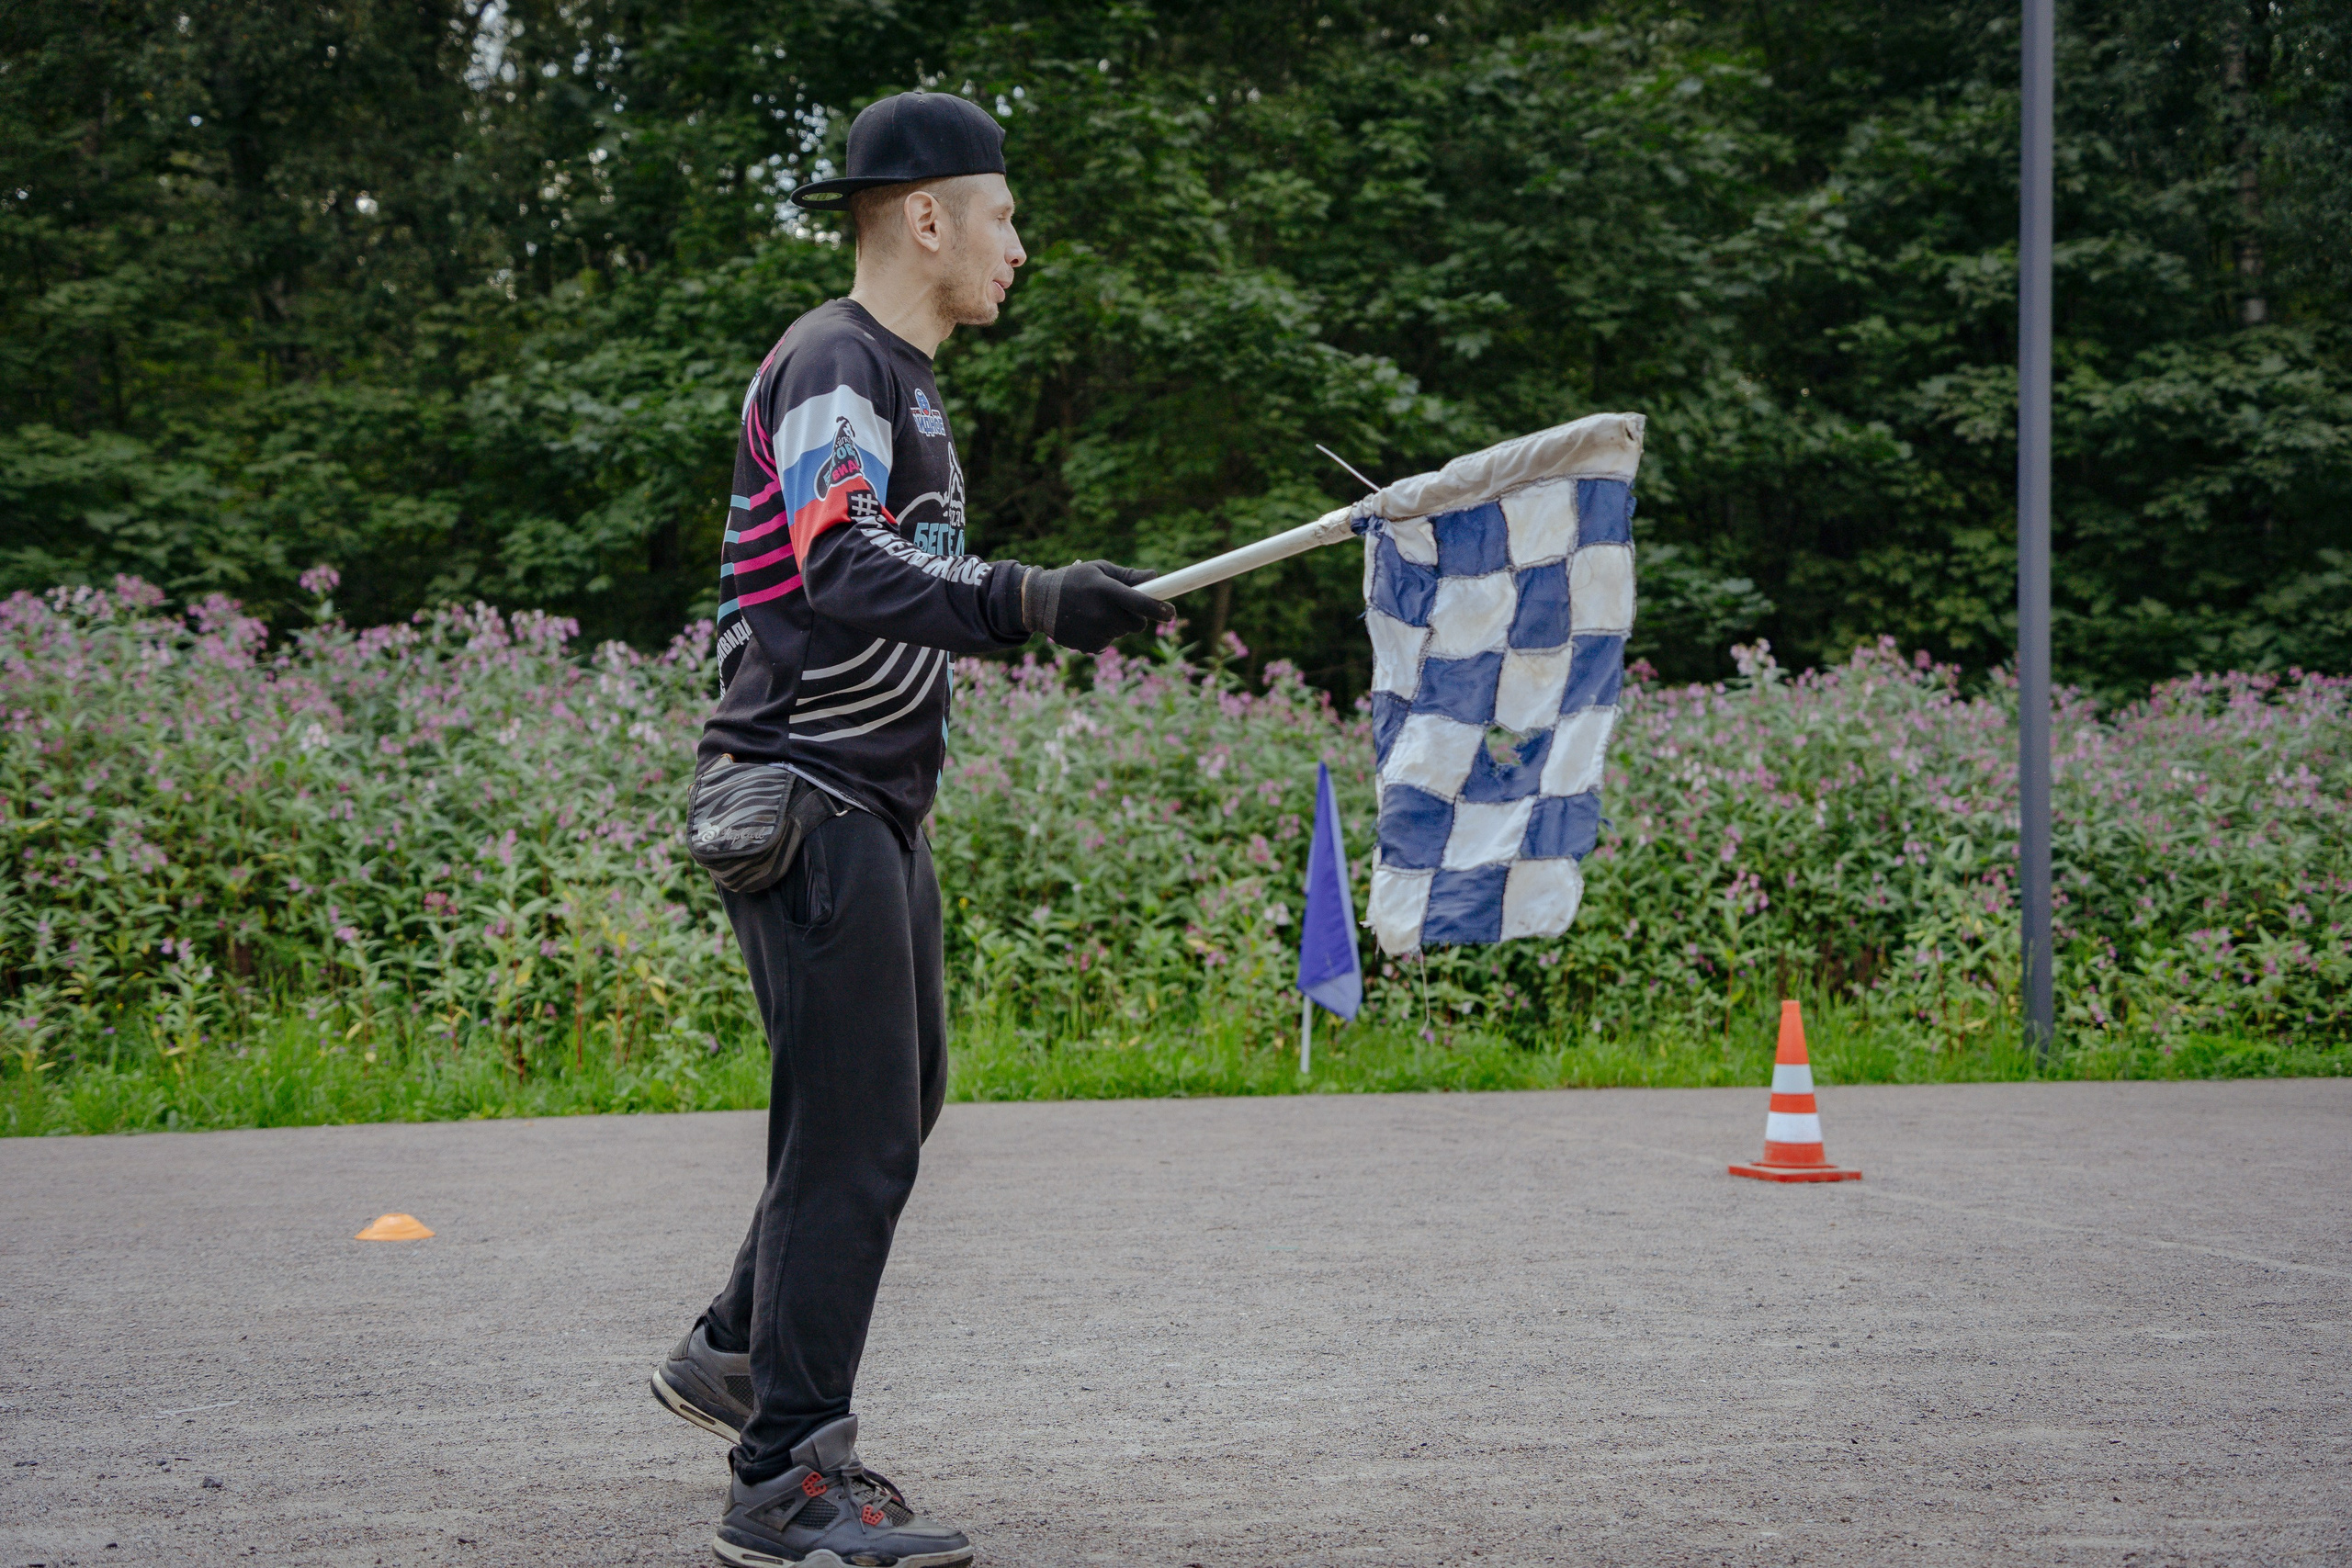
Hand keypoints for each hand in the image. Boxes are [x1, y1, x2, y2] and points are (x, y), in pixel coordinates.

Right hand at [1020, 560, 1175, 653]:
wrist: (1038, 602)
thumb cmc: (1074, 580)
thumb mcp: (1099, 570)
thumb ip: (1127, 576)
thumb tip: (1155, 578)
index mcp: (1106, 590)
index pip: (1141, 603)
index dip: (1160, 610)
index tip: (1172, 613)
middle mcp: (1102, 613)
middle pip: (1137, 624)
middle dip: (1136, 616)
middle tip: (1120, 607)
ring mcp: (1095, 632)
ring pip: (1123, 633)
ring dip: (1117, 624)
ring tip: (1096, 612)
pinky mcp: (1089, 646)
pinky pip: (1109, 643)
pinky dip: (1104, 635)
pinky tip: (1087, 623)